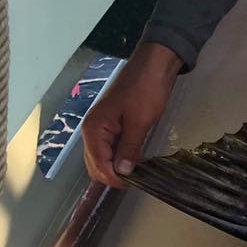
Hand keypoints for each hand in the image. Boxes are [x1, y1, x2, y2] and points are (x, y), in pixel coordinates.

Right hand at [82, 42, 183, 187]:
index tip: (135, 183)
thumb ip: (129, 149)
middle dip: (113, 175)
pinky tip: (136, 159)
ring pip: (103, 157)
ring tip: (138, 172)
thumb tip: (122, 173)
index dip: (115, 178)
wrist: (154, 63)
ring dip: (116, 166)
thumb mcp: (139, 121)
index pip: (98, 165)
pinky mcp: (112, 124)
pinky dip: (120, 156)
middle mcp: (92, 130)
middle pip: (95, 164)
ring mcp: (101, 127)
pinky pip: (111, 147)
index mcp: (94, 129)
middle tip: (137, 179)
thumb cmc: (146, 89)